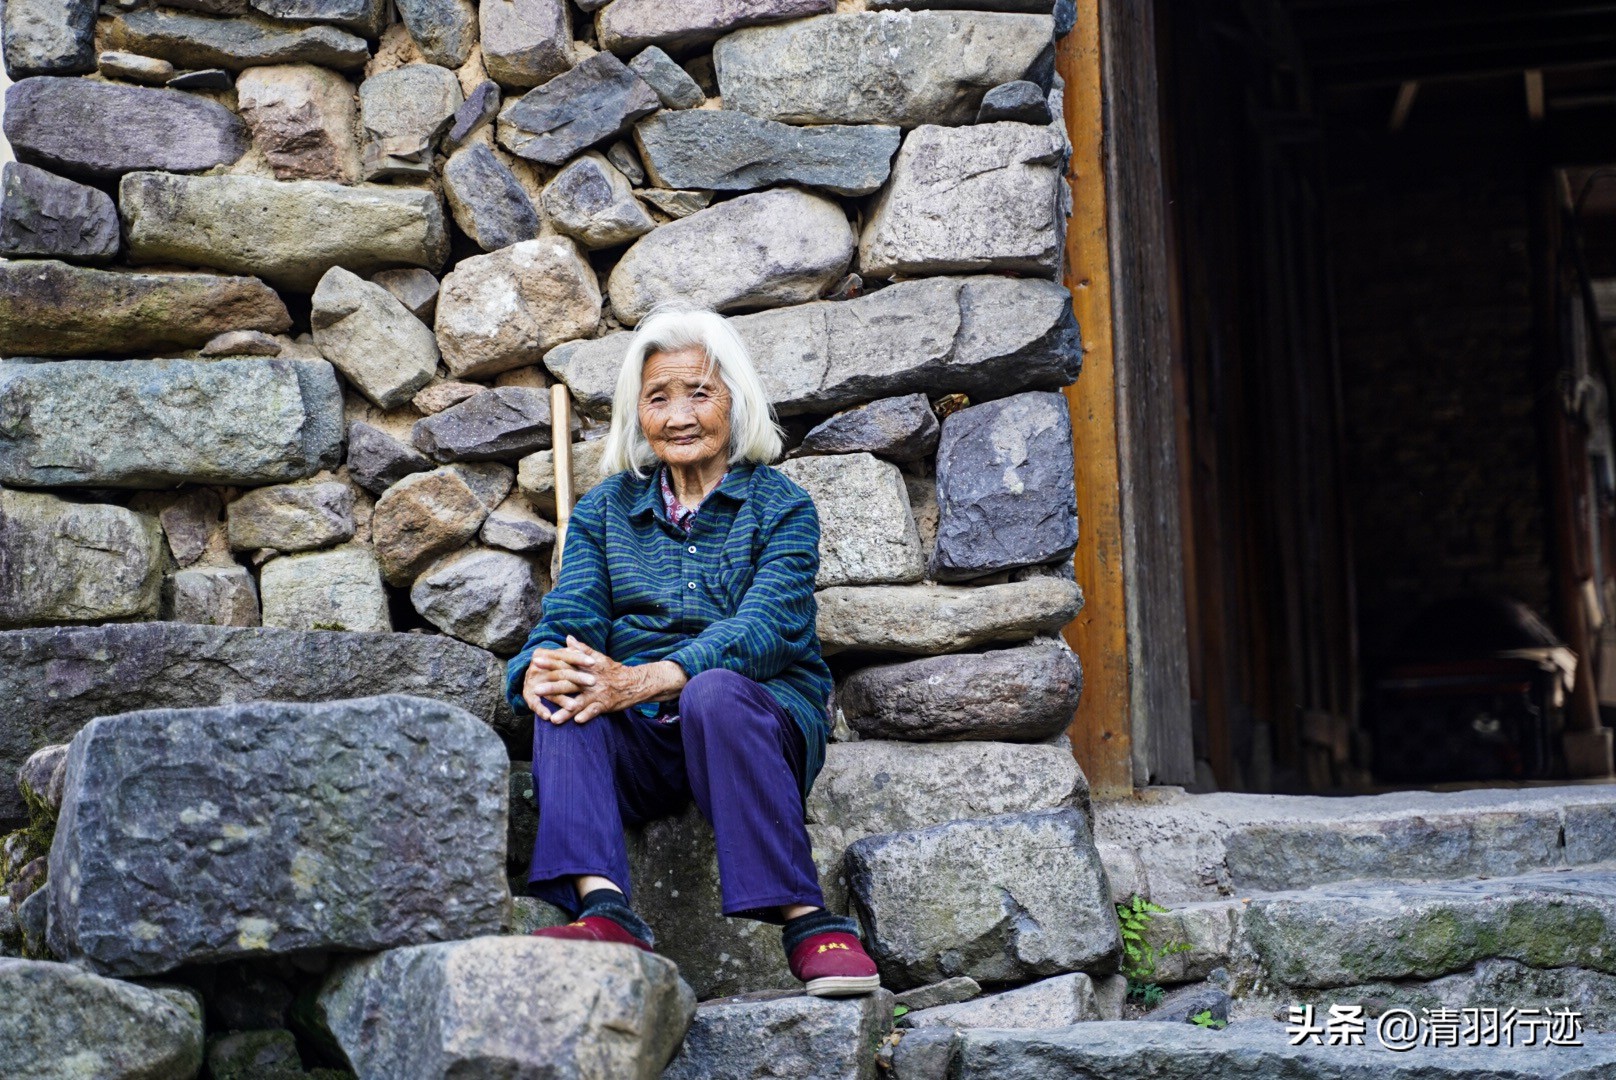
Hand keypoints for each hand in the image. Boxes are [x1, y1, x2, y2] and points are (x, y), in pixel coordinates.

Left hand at [523, 637, 686, 723]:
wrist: (635, 682)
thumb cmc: (614, 670)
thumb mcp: (599, 657)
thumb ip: (582, 649)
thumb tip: (567, 637)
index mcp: (587, 667)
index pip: (566, 663)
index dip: (551, 662)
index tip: (536, 660)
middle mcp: (590, 680)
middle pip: (569, 683)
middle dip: (552, 687)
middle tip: (536, 689)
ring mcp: (597, 693)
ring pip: (579, 701)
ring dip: (566, 710)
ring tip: (553, 718)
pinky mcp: (605, 704)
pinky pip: (595, 711)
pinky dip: (587, 715)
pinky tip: (577, 721)